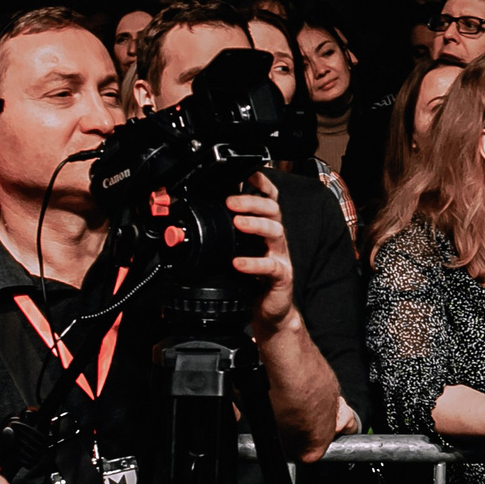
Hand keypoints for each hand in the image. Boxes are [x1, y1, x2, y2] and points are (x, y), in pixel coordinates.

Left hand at [226, 173, 300, 340]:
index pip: (269, 199)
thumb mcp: (239, 251)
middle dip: (252, 202)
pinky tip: (238, 262)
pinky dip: (253, 263)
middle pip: (272, 210)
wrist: (270, 310)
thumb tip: (203, 216)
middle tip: (231, 201)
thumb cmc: (253, 279)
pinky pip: (270, 267)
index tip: (250, 173)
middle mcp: (276, 239)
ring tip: (237, 223)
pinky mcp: (281, 277)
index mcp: (266, 229)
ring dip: (255, 225)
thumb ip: (228, 233)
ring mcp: (281, 256)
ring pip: (275, 232)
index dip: (262, 184)